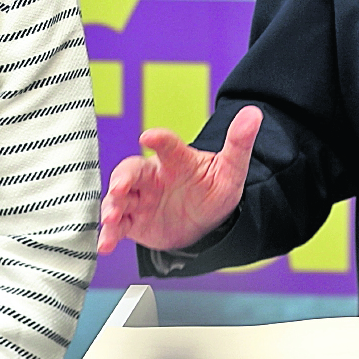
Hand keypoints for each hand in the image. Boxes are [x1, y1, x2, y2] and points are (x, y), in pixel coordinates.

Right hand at [97, 106, 260, 254]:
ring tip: (110, 219)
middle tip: (119, 187)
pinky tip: (105, 244)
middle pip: (131, 171)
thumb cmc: (214, 189)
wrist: (207, 223)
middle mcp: (153, 176)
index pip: (167, 146)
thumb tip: (254, 113)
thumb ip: (239, 143)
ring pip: (119, 198)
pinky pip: (118, 225)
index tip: (149, 138)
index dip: (158, 140)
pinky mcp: (134, 221)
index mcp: (176, 160)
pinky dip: (109, 234)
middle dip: (121, 178)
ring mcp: (140, 198)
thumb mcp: (231, 169)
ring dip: (111, 206)